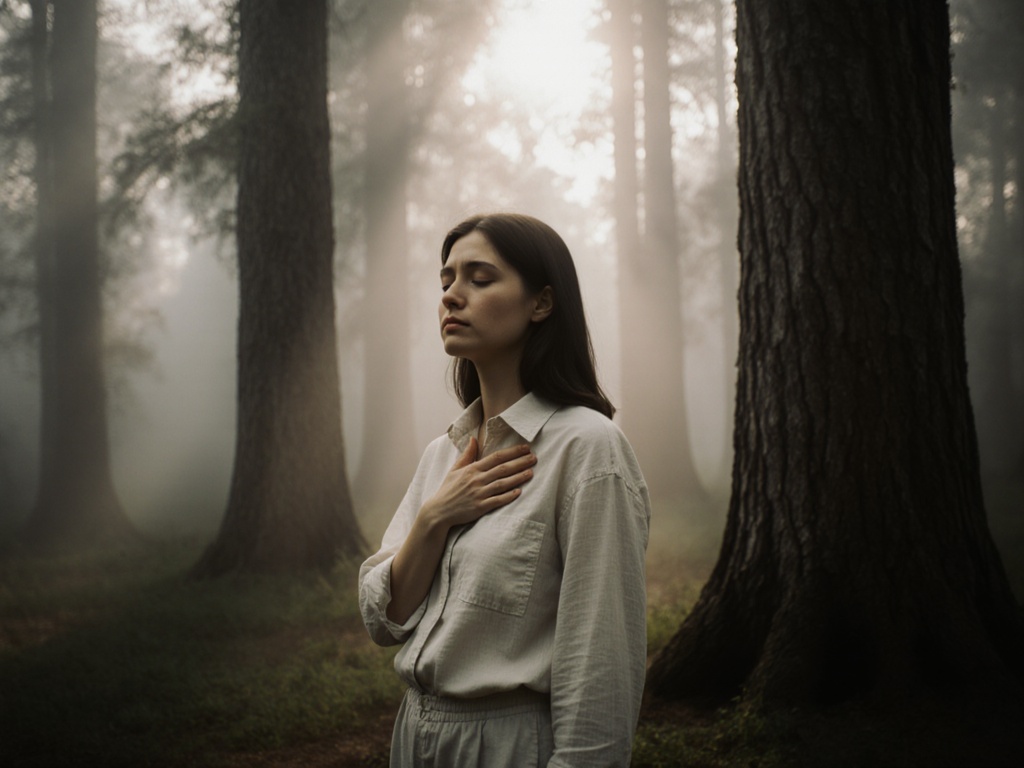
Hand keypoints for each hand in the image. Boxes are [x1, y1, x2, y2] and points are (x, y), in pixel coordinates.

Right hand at [420, 438, 535, 529]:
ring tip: (531, 472)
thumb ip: (467, 454)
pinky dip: (508, 496)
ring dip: (518, 478)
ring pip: (502, 484)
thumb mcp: (455, 469)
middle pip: (502, 469)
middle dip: (520, 462)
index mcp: (472, 469)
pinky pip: (497, 501)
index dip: (512, 452)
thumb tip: (473, 438)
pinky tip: (519, 492)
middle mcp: (476, 480)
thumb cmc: (448, 490)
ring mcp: (478, 494)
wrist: (439, 511)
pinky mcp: (479, 507)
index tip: (525, 448)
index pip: (496, 457)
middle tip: (534, 458)